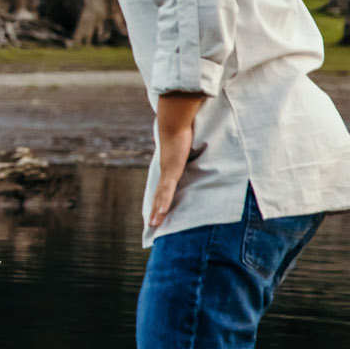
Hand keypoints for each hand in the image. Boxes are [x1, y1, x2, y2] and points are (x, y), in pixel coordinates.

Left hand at [150, 97, 205, 228]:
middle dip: (155, 211)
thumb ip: (190, 152)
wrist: (173, 123)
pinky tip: (159, 213)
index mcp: (169, 169)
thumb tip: (196, 150)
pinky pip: (167, 190)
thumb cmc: (182, 132)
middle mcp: (166, 172)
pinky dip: (163, 202)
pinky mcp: (171, 171)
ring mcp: (167, 173)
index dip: (160, 201)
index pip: (163, 188)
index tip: (157, 212)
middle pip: (159, 196)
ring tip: (153, 225)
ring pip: (160, 197)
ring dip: (157, 211)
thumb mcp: (187, 146)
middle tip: (152, 225)